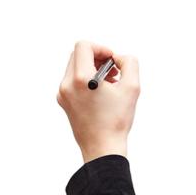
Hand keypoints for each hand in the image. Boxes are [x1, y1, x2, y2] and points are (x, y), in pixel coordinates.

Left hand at [57, 40, 140, 162]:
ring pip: (75, 67)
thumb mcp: (132, 88)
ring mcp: (63, 93)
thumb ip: (130, 64)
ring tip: (110, 83)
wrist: (103, 148)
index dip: (101, 48)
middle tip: (114, 71)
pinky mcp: (64, 102)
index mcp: (81, 78)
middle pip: (78, 54)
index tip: (113, 60)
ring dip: (93, 68)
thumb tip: (119, 58)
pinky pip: (73, 81)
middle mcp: (67, 84)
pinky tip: (102, 93)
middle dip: (98, 57)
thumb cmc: (117, 121)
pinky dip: (87, 80)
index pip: (84, 46)